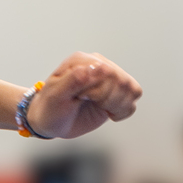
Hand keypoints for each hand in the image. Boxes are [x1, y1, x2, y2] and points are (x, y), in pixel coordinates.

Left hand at [26, 52, 140, 138]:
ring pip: (132, 90)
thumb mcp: (55, 95)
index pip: (107, 72)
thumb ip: (74, 79)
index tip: (80, 98)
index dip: (98, 91)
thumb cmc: (49, 108)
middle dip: (106, 99)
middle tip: (87, 102)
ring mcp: (109, 78)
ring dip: (116, 105)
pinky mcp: (116, 92)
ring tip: (98, 107)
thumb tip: (97, 67)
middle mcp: (99, 65)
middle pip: (123, 81)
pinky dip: (123, 110)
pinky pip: (133, 99)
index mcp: (82, 60)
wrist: (50, 121)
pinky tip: (107, 112)